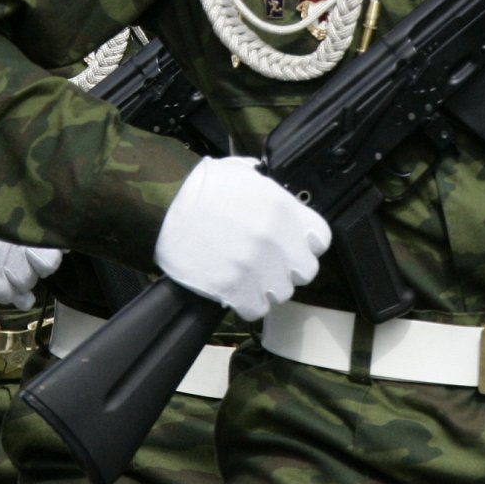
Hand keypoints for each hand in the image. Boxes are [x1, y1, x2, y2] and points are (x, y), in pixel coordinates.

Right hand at [156, 156, 329, 321]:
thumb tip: (285, 200)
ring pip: (282, 292)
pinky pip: (257, 309)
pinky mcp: (233, 289)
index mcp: (281, 208)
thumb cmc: (201, 188)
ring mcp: (254, 266)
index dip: (309, 242)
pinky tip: (238, 289)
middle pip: (306, 271)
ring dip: (269, 287)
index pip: (322, 239)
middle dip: (290, 267)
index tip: (298, 244)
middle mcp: (274, 239)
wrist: (162, 208)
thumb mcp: (244, 174)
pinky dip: (249, 303)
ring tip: (252, 276)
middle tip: (272, 262)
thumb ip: (272, 191)